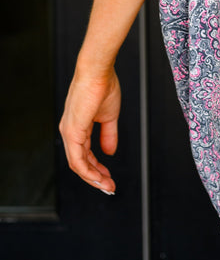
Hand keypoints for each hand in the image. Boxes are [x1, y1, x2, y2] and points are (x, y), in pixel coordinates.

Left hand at [59, 66, 120, 193]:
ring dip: (93, 178)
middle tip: (110, 187)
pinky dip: (88, 171)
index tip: (109, 177)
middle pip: (80, 163)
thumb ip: (109, 135)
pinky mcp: (72, 132)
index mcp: (77, 127)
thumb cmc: (103, 86)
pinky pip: (77, 159)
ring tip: (108, 185)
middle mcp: (69, 132)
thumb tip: (110, 152)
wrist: (98, 72)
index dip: (97, 168)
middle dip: (96, 178)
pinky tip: (99, 178)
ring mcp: (69, 133)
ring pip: (78, 165)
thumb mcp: (109, 116)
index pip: (84, 155)